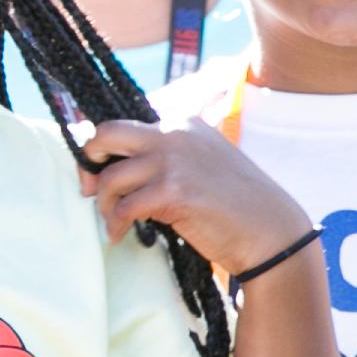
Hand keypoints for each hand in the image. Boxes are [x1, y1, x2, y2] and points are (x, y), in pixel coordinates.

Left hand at [80, 121, 316, 277]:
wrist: (269, 230)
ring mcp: (173, 161)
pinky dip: (116, 224)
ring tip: (113, 222)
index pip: (125, 124)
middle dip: (89, 160)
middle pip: (106, 134)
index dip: (103, 148)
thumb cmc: (236, 202)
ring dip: (104, 204)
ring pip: (110, 178)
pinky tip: (120, 234)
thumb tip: (125, 166)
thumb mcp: (204, 161)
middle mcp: (175, 134)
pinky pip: (124, 207)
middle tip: (87, 187)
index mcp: (182, 122)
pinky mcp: (173, 192)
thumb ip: (170, 154)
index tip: (97, 168)